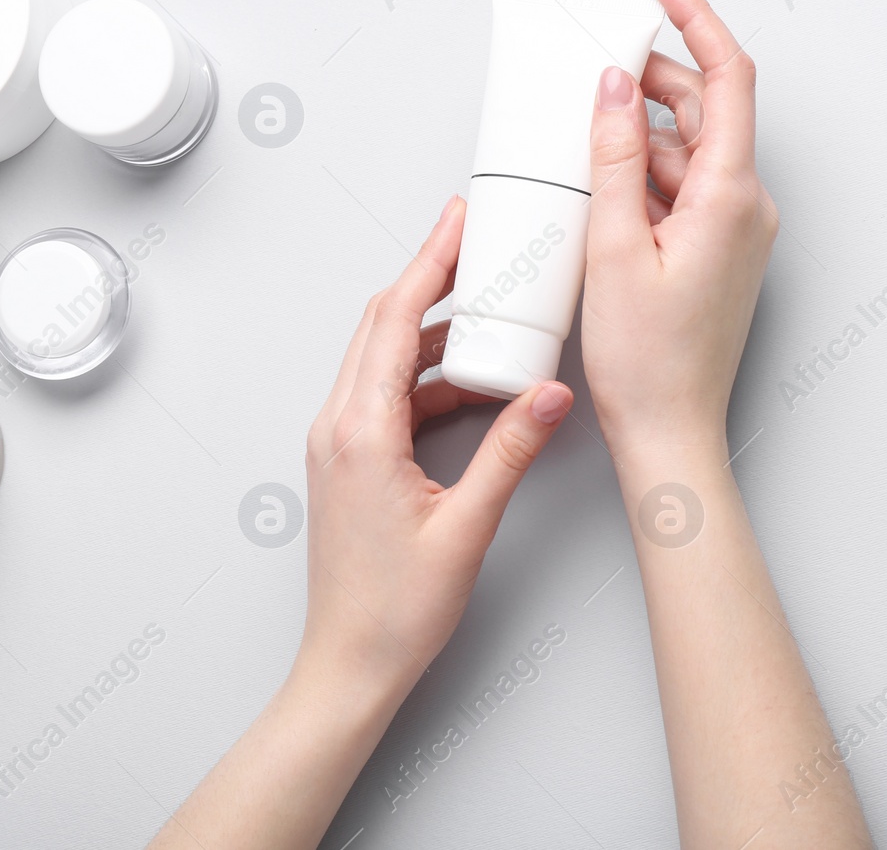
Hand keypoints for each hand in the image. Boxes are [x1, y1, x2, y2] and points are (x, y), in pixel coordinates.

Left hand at [298, 195, 574, 701]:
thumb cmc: (394, 610)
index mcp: (359, 432)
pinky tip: (470, 382)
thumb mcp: (467, 525)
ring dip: (430, 329)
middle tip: (472, 241)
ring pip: (382, 358)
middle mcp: (338, 427)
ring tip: (485, 311)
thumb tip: (549, 395)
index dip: (429, 262)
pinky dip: (425, 374)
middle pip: (381, 325)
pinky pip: (385, 394)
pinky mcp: (349, 461)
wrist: (349, 664)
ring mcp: (338, 443)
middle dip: (429, 277)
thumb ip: (511, 453)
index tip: (457, 222)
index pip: (393, 320)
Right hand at [581, 0, 776, 464]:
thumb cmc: (647, 362)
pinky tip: (599, 179)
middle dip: (651, 75)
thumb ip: (613, 158)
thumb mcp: (614, 247)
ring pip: (690, 150)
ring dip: (641, 129)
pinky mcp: (717, 252)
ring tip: (581, 125)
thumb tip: (610, 87)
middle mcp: (745, 205)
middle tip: (592, 59)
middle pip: (704, 109)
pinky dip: (644, 172)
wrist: (670, 433)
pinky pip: (683, 189)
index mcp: (731, 196)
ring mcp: (734, 230)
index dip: (694, 17)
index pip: (726, 77)